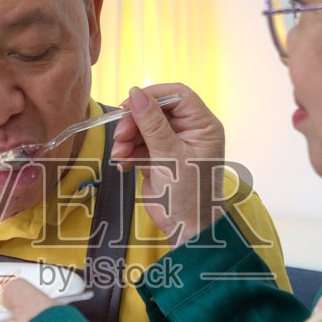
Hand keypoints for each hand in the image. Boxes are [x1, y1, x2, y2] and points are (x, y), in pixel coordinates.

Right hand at [110, 84, 225, 244]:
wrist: (185, 229)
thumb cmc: (188, 194)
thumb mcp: (169, 155)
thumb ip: (152, 123)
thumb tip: (135, 93)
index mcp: (202, 126)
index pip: (177, 96)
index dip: (152, 96)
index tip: (129, 105)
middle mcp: (190, 131)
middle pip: (156, 111)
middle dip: (134, 123)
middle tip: (120, 136)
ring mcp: (173, 144)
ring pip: (144, 128)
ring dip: (127, 140)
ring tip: (119, 156)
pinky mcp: (159, 157)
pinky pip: (139, 145)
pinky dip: (129, 153)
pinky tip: (124, 164)